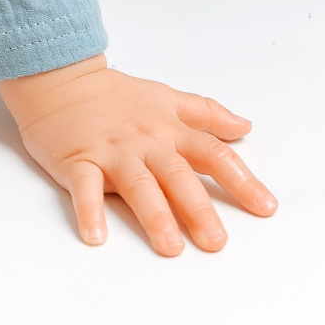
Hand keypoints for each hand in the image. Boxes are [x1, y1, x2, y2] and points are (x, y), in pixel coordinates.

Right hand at [0, 56, 275, 253]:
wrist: (60, 77)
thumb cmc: (114, 94)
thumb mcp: (166, 97)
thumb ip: (206, 114)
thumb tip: (244, 125)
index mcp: (169, 130)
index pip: (213, 154)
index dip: (241, 180)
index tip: (265, 206)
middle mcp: (145, 143)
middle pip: (178, 176)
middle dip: (198, 209)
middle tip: (216, 242)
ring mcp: (111, 152)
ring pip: (137, 184)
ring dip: (154, 215)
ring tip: (170, 246)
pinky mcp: (77, 160)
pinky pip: (84, 187)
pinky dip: (89, 211)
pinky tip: (96, 236)